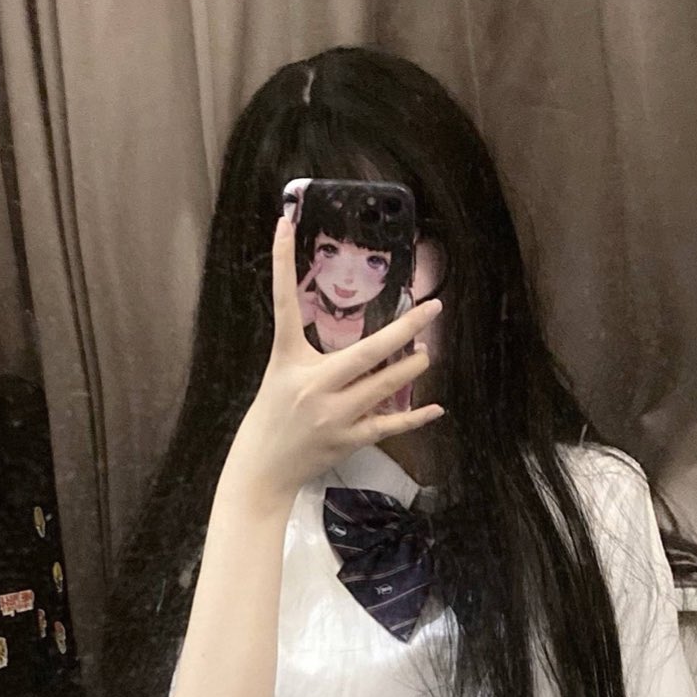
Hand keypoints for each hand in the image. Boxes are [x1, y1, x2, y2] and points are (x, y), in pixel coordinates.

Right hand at [221, 216, 444, 506]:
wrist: (261, 470)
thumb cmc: (269, 420)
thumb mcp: (280, 377)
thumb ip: (310, 357)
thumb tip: (350, 341)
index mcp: (289, 361)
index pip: (285, 304)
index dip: (282, 263)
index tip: (283, 225)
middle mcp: (314, 386)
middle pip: (369, 351)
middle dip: (406, 331)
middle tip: (432, 310)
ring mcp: (333, 415)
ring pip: (385, 386)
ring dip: (411, 368)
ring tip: (425, 354)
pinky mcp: (346, 440)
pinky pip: (389, 426)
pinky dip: (414, 417)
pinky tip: (435, 408)